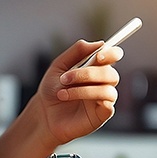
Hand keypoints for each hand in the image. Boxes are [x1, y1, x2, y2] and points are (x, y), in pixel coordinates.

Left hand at [0, 39, 121, 157]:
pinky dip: (92, 98)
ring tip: (62, 93)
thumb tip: (100, 43)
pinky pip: (108, 104)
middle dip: (88, 73)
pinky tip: (73, 99)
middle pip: (111, 73)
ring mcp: (103, 98)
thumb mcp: (59, 66)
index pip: (113, 56)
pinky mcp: (102, 114)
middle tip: (65, 78)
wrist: (43, 114)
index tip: (99, 55)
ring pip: (108, 89)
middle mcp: (102, 82)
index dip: (111, 54)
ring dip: (84, 89)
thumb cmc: (52, 89)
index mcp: (95, 67)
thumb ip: (77, 51)